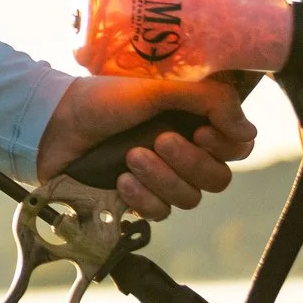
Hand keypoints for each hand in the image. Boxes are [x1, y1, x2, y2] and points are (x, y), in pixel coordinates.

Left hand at [35, 75, 256, 220]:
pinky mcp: (137, 199)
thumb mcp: (159, 88)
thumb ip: (209, 100)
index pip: (237, 146)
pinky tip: (122, 181)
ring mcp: (161, 178)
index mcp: (193, 122)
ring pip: (190, 199)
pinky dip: (144, 198)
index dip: (227, 146)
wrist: (55, 123)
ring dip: (162, 178)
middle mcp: (183, 152)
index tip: (202, 133)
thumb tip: (247, 131)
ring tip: (131, 156)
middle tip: (158, 141)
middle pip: (218, 178)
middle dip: (189, 163)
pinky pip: (160, 213)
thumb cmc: (104, 99)